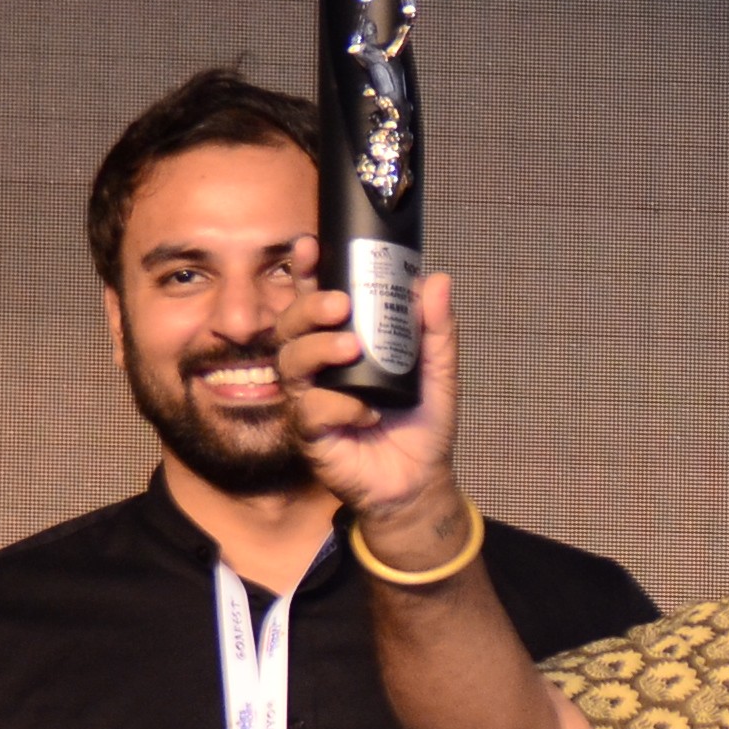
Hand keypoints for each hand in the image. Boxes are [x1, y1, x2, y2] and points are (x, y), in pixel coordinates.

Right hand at [278, 258, 474, 574]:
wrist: (421, 482)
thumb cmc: (421, 424)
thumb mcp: (438, 372)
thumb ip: (436, 330)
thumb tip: (436, 280)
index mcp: (341, 345)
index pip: (315, 301)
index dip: (307, 272)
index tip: (311, 246)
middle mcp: (318, 369)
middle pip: (290, 326)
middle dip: (308, 308)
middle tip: (340, 304)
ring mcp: (309, 400)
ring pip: (290, 363)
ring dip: (318, 350)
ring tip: (350, 348)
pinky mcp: (310, 434)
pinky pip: (310, 411)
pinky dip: (339, 407)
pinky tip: (367, 412)